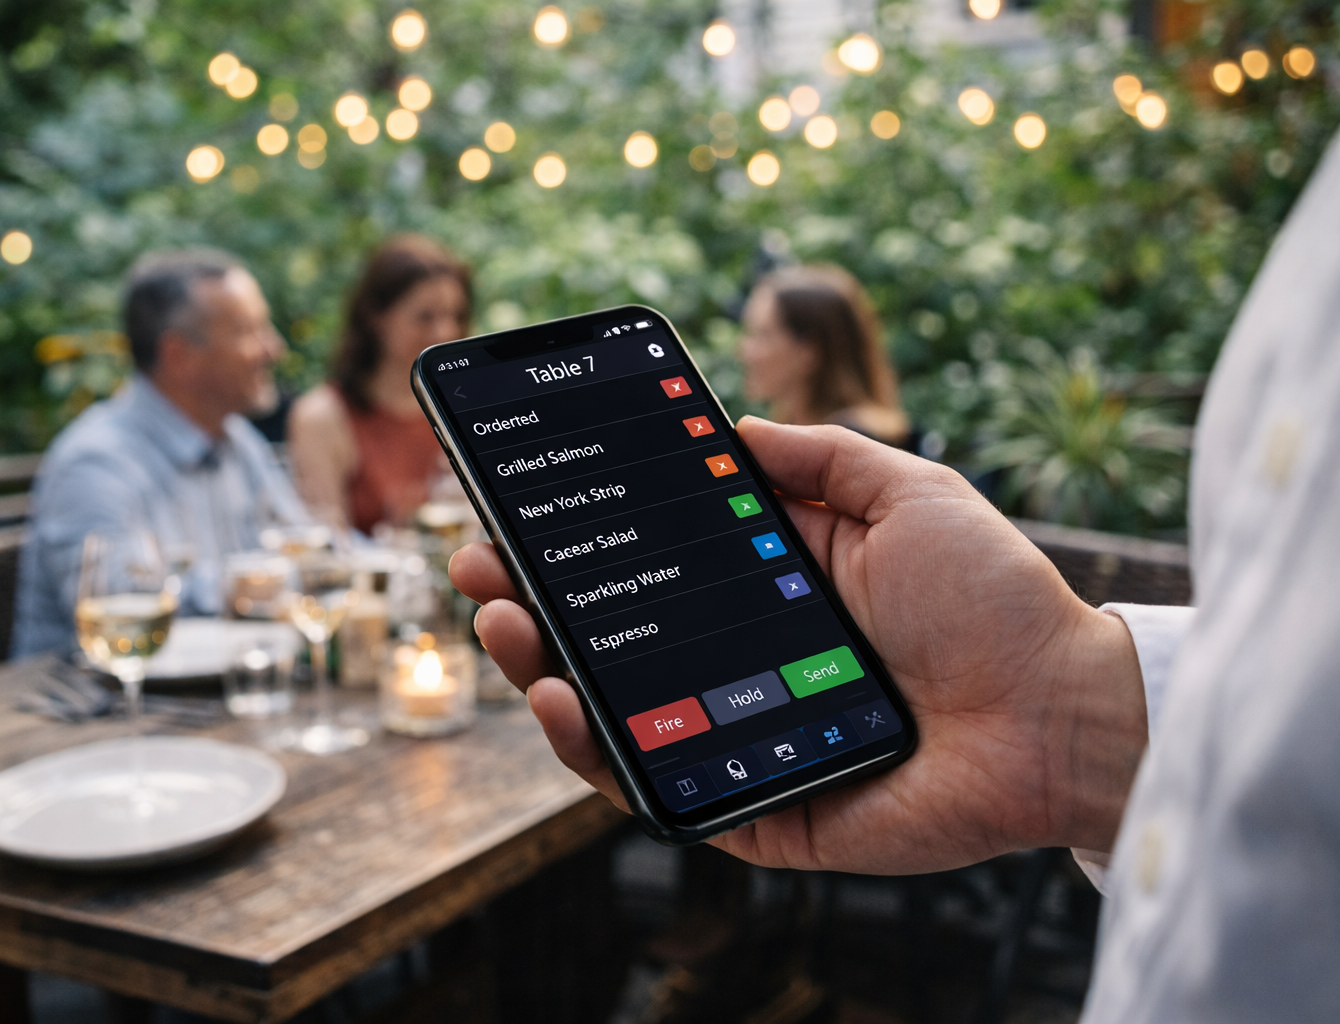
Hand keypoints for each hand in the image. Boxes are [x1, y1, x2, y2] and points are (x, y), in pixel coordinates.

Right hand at [451, 418, 1146, 873]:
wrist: (1061, 709)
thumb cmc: (994, 598)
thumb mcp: (906, 491)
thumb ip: (817, 455)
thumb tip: (727, 426)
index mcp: (772, 591)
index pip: (654, 568)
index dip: (586, 543)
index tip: (523, 508)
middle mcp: (743, 664)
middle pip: (615, 642)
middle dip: (536, 604)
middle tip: (481, 568)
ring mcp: (741, 736)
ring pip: (617, 717)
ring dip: (545, 675)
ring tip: (508, 629)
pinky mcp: (753, 807)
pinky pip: (660, 791)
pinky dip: (601, 758)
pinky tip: (567, 705)